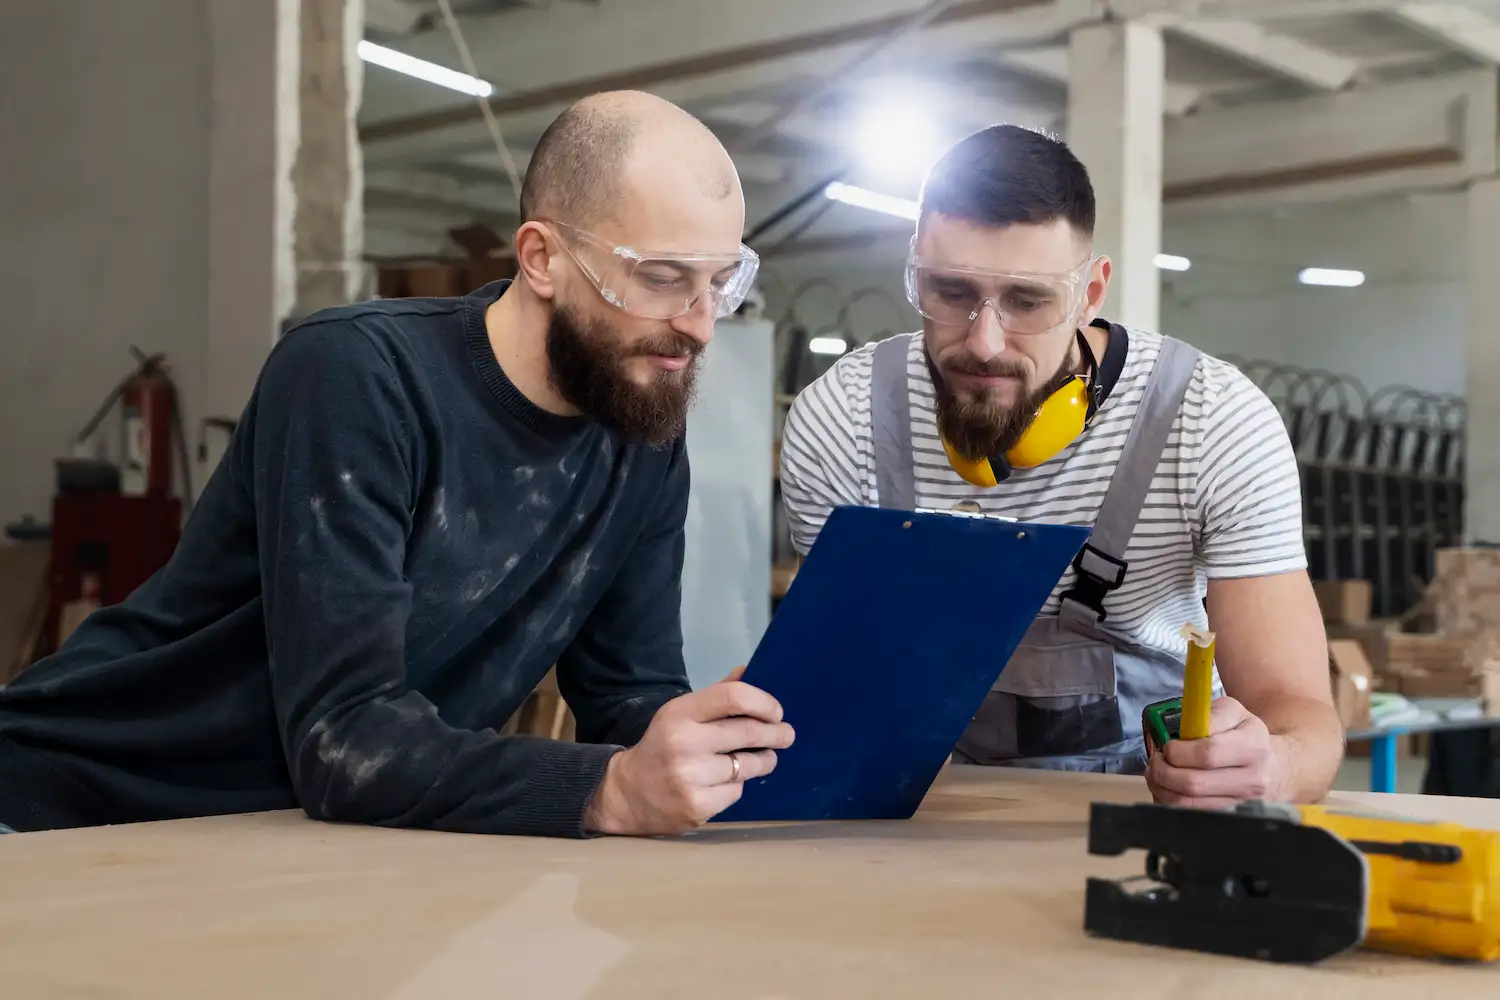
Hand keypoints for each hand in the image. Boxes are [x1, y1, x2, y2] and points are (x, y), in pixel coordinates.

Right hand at [583, 668, 794, 834]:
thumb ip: (716, 696)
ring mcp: (691, 777)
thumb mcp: (680, 714)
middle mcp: (684, 743)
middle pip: (748, 731)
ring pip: (749, 765)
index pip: (733, 696)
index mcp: (680, 713)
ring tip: (765, 758)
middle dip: (776, 733)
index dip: (763, 702)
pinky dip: (738, 785)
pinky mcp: (698, 806)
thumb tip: (749, 671)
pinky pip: (737, 791)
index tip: (776, 712)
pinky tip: (727, 782)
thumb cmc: (662, 747)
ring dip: (764, 760)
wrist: (628, 794)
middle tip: (786, 734)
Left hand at [1146, 697, 1284, 809]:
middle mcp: (1252, 780)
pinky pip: (1189, 817)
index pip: (1208, 754)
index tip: (1168, 746)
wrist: (1275, 769)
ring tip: (1157, 773)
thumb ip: (1209, 715)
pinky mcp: (1230, 820)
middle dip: (1163, 771)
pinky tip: (1168, 788)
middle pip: (1193, 784)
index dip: (1178, 751)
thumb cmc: (1245, 736)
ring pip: (1187, 805)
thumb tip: (1185, 731)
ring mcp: (1242, 805)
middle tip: (1156, 760)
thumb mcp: (1233, 712)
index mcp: (1253, 747)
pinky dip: (1169, 803)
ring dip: (1161, 788)